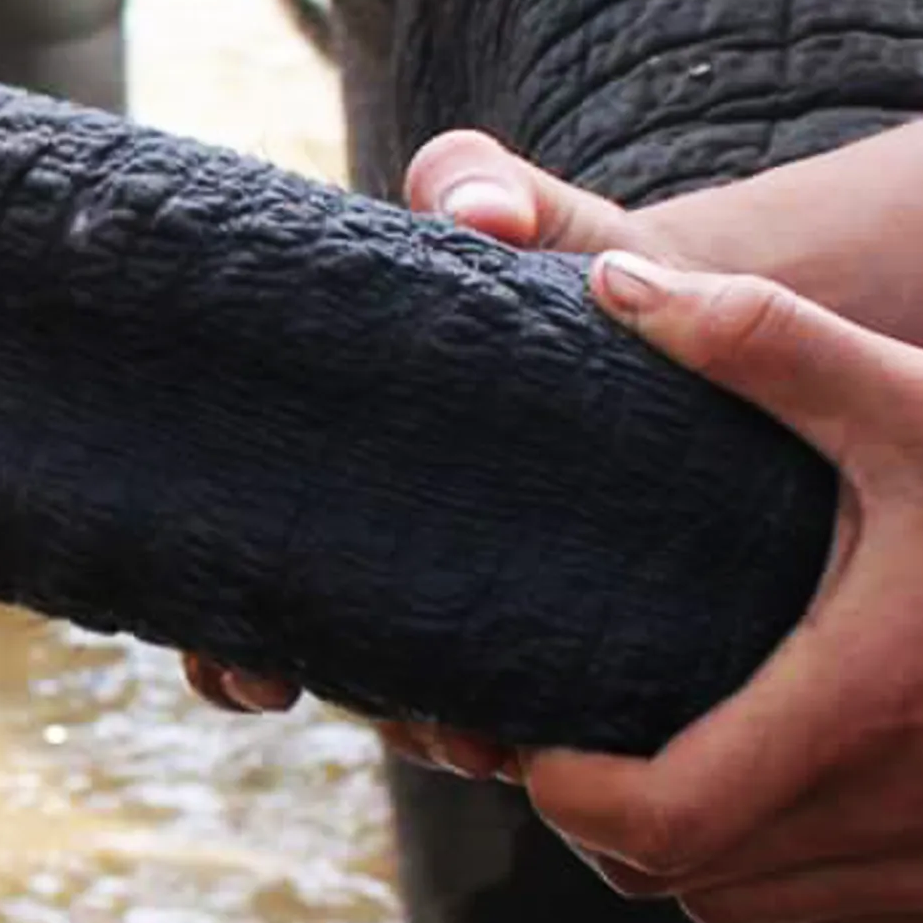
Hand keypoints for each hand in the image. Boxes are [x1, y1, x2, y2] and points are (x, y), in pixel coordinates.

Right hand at [172, 127, 668, 772]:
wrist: (703, 320)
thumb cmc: (574, 261)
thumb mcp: (523, 214)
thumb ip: (477, 185)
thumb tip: (484, 219)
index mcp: (336, 466)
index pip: (235, 566)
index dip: (219, 636)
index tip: (249, 659)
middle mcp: (388, 550)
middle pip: (317, 656)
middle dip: (326, 697)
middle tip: (369, 707)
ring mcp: (473, 597)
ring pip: (423, 700)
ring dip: (438, 731)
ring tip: (481, 737)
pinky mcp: (572, 628)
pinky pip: (534, 705)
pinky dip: (532, 729)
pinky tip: (561, 735)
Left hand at [524, 252, 922, 922]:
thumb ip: (770, 345)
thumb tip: (615, 282)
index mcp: (859, 715)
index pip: (650, 822)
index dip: (565, 792)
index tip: (534, 732)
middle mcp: (902, 825)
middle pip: (679, 883)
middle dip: (606, 821)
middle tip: (580, 737)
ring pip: (754, 910)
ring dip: (695, 848)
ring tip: (671, 751)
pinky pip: (842, 917)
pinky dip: (790, 867)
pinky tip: (796, 780)